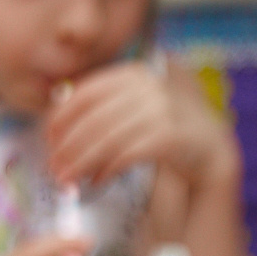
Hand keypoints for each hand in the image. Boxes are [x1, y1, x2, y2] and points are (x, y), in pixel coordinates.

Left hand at [46, 59, 236, 189]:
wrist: (208, 146)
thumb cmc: (161, 128)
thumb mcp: (132, 107)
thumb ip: (101, 108)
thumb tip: (52, 126)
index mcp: (133, 74)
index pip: (84, 94)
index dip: (60, 118)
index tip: (48, 139)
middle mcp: (148, 86)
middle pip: (92, 120)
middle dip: (67, 147)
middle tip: (53, 168)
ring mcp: (162, 109)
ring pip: (106, 139)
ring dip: (81, 163)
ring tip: (67, 179)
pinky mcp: (171, 135)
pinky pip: (127, 155)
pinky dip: (107, 170)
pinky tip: (97, 181)